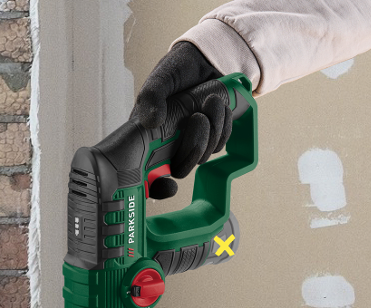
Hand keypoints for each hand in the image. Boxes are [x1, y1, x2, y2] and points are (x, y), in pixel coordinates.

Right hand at [130, 42, 232, 199]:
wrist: (210, 58)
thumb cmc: (179, 67)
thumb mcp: (161, 77)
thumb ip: (152, 96)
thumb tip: (150, 121)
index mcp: (149, 134)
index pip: (147, 171)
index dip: (155, 186)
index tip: (166, 185)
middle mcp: (168, 143)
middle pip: (182, 167)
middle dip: (196, 145)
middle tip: (199, 117)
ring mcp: (190, 140)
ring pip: (204, 156)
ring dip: (214, 130)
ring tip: (212, 102)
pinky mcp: (210, 136)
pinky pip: (220, 144)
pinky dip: (224, 127)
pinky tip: (220, 109)